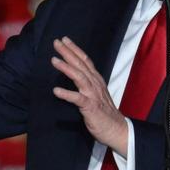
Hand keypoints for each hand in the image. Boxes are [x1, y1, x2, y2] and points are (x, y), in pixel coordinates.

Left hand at [51, 37, 128, 156]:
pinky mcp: (91, 107)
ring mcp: (93, 95)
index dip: (75, 49)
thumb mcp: (96, 93)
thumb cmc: (103, 112)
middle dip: (68, 52)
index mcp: (96, 80)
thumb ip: (87, 83)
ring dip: (66, 68)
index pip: (85, 61)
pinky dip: (67, 94)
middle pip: (81, 65)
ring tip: (54, 60)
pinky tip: (56, 90)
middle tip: (56, 42)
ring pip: (79, 77)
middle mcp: (95, 84)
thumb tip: (75, 74)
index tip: (65, 40)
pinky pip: (78, 99)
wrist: (116, 129)